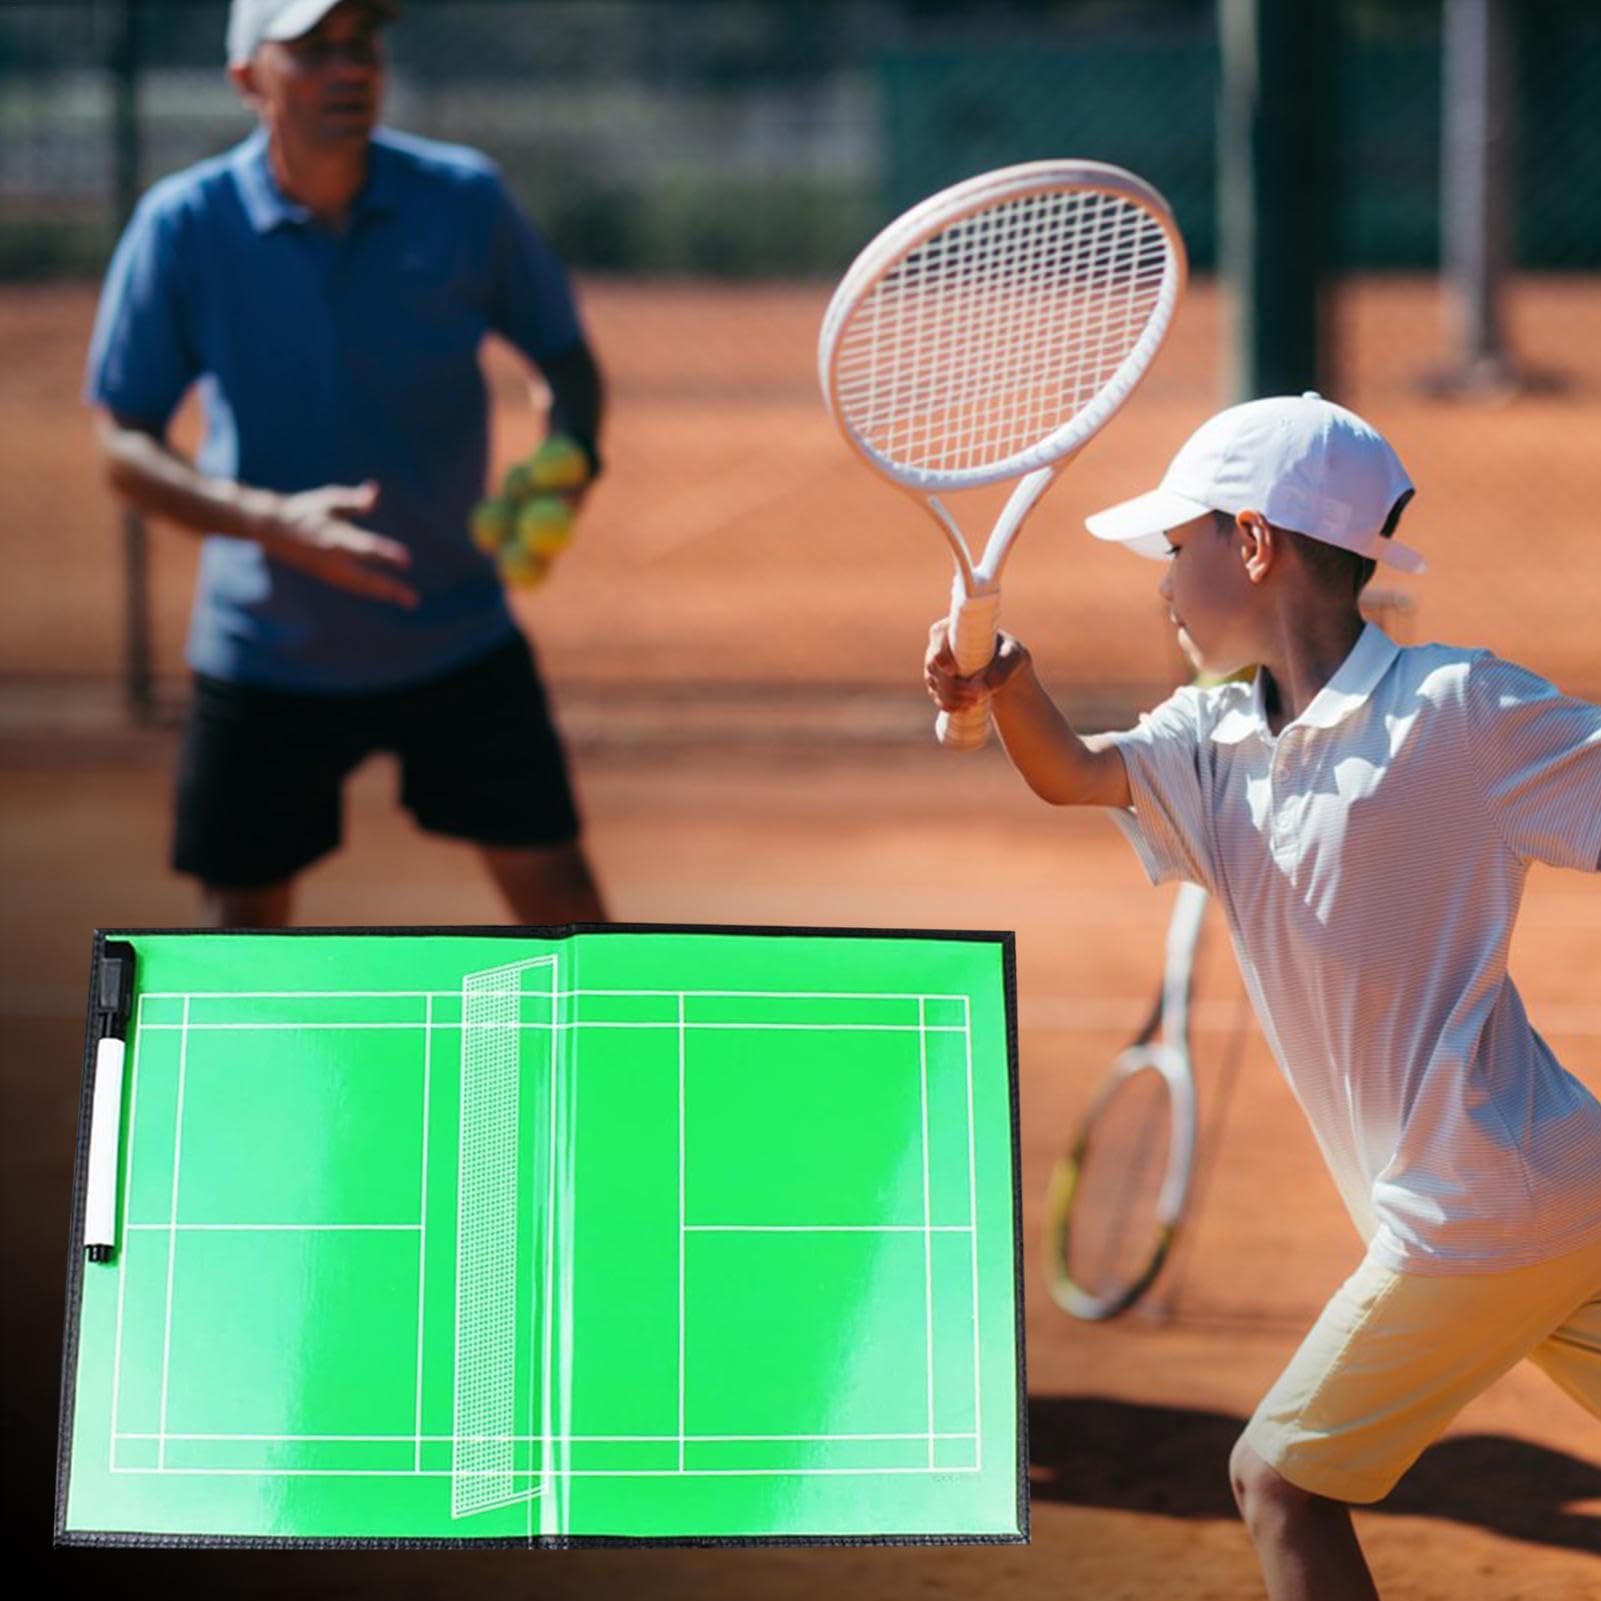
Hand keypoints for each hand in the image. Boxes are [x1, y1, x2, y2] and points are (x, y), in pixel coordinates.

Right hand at [254, 481, 417, 607]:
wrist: (273, 529)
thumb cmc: (305, 510)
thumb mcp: (328, 500)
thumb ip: (353, 500)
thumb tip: (374, 492)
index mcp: (333, 538)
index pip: (365, 548)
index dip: (386, 554)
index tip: (406, 561)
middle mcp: (332, 559)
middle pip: (366, 578)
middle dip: (390, 588)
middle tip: (412, 600)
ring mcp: (329, 571)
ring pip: (362, 586)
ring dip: (386, 592)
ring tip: (409, 599)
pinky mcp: (328, 576)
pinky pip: (355, 586)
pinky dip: (372, 590)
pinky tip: (390, 593)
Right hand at [924, 620, 1029, 712]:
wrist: (1004, 667)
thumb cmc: (1008, 654)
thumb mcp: (1012, 658)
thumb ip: (1001, 671)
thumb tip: (980, 690)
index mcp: (954, 627)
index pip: (938, 636)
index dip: (940, 655)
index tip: (952, 671)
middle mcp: (940, 645)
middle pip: (934, 667)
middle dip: (953, 685)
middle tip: (976, 695)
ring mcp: (936, 666)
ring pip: (935, 684)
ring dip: (953, 698)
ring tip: (975, 702)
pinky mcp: (938, 684)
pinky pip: (938, 697)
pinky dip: (949, 706)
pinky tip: (964, 709)